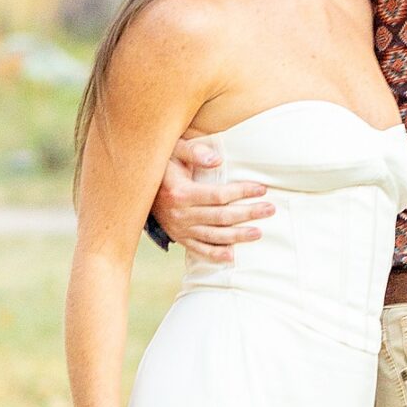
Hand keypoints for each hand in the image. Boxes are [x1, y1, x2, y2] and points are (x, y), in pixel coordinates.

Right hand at [154, 135, 273, 260]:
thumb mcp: (174, 150)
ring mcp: (179, 228)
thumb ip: (195, 152)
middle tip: (270, 210)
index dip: (242, 192)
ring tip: (258, 233)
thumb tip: (217, 160)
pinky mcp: (178, 237)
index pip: (218, 195)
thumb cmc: (163, 162)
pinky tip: (231, 256)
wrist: (136, 184)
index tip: (262, 189)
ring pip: (213, 236)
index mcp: (181, 192)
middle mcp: (180, 214)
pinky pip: (198, 249)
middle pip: (221, 216)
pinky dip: (214, 255)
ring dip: (237, 236)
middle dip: (248, 213)